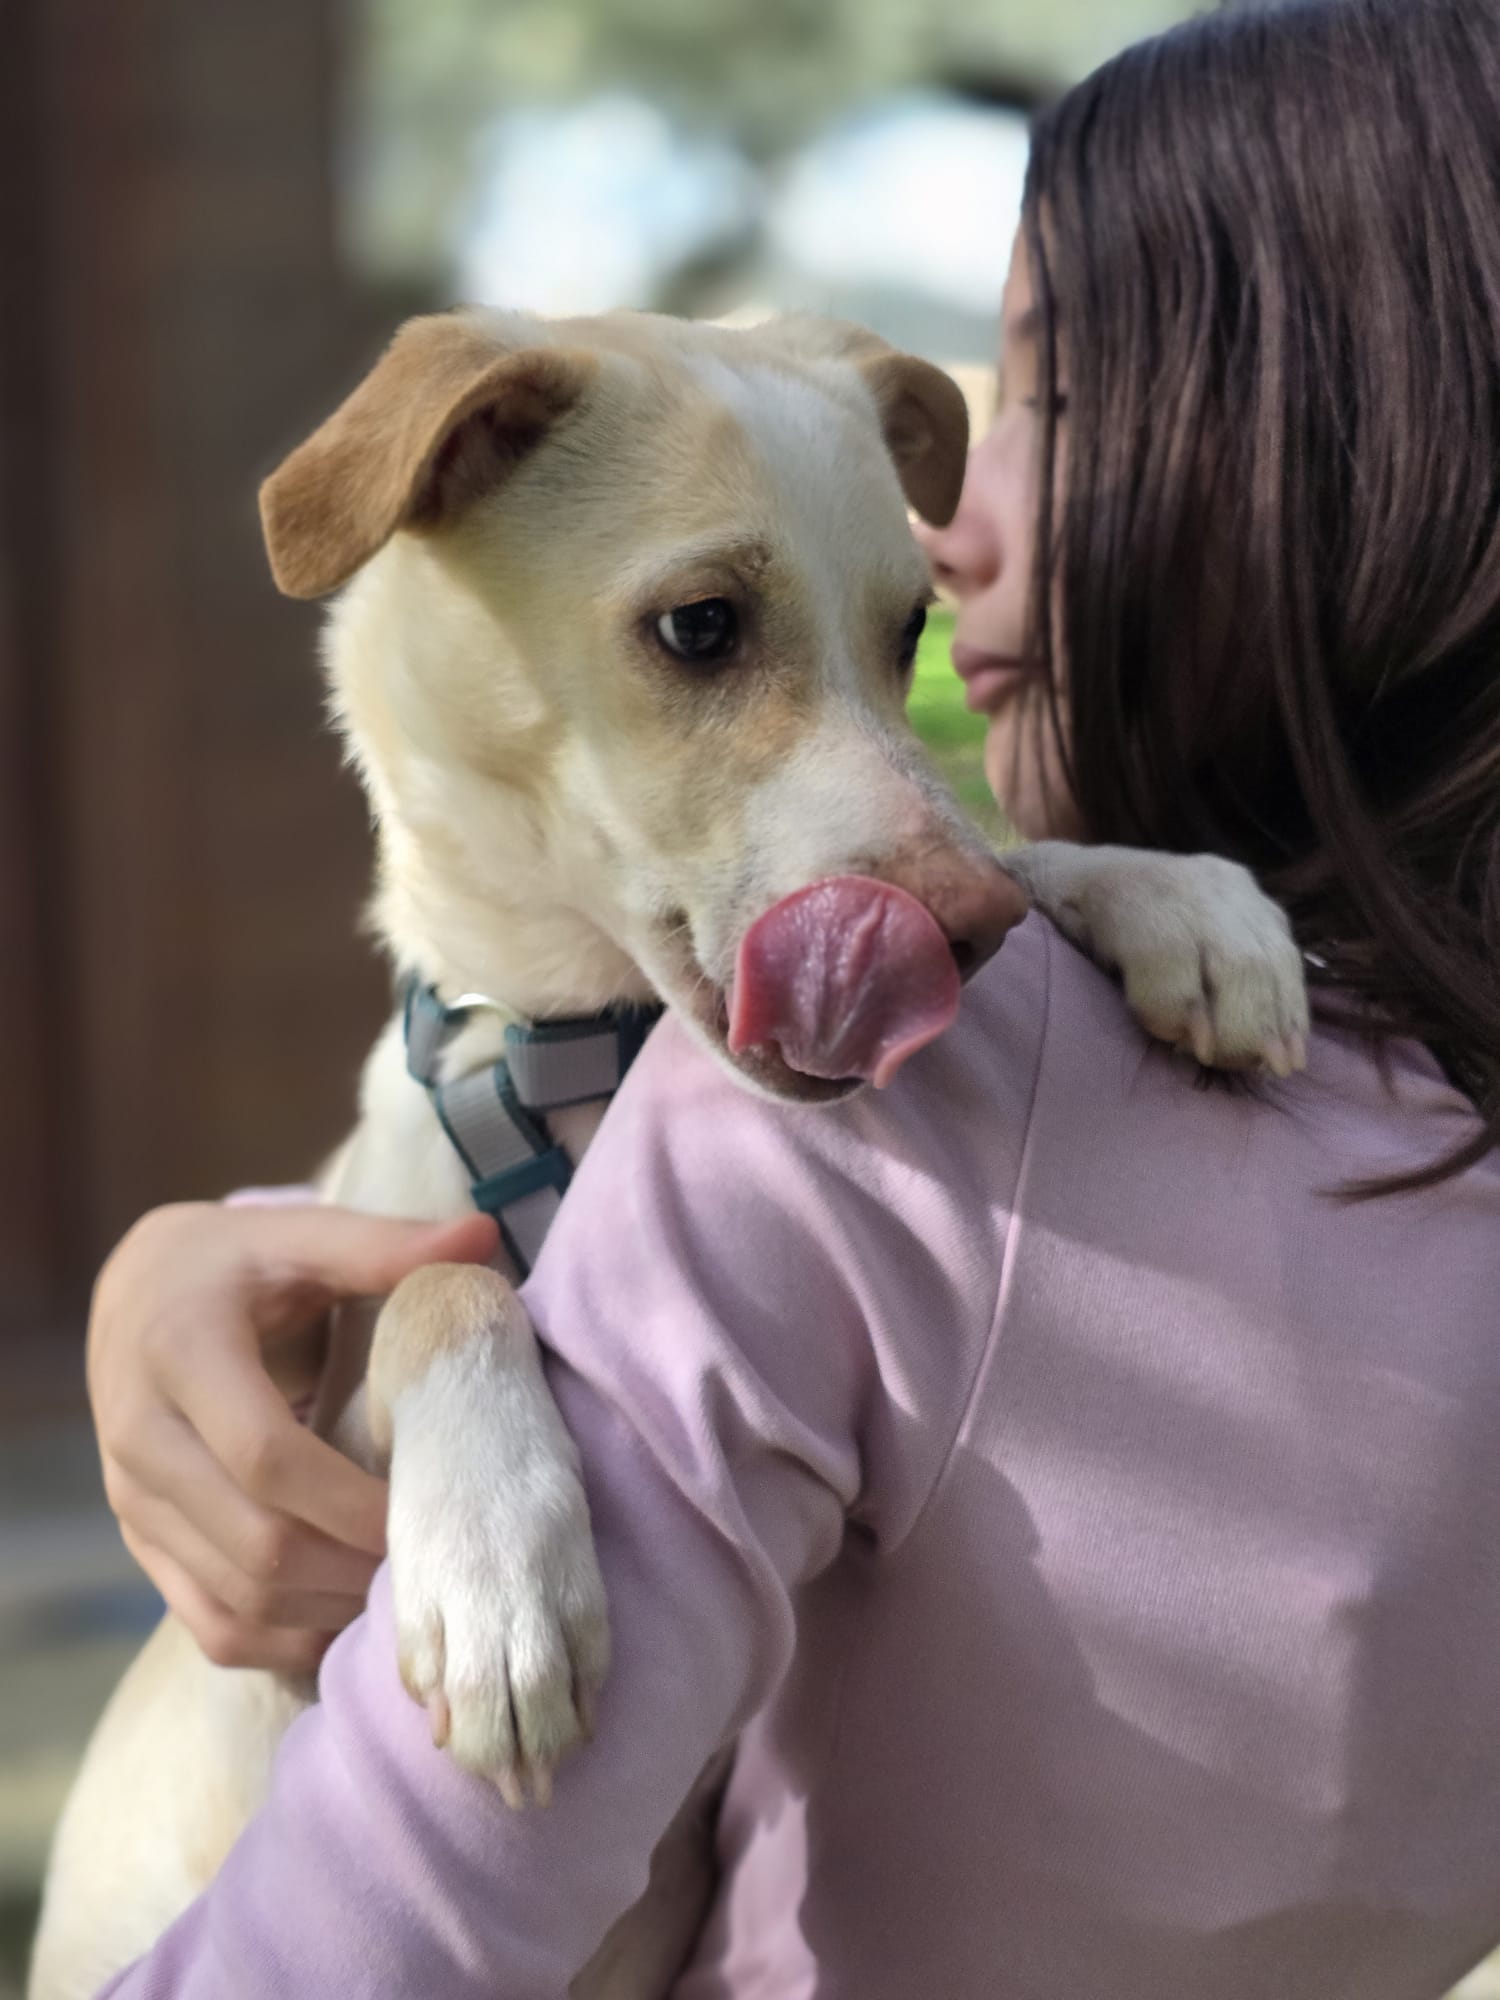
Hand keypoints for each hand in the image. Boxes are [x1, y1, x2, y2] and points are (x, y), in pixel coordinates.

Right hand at [88, 1199, 498, 1673]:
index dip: (352, 1502)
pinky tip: (349, 1621)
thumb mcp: (298, 1236)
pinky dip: (286, 1642)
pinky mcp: (142, 1543)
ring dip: (329, 1612)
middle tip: (437, 1564)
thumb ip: (384, 1243)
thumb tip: (481, 1235)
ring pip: (236, 1600)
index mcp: (180, 1354)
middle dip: (354, 1570)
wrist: (135, 1293)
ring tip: (407, 1592)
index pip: (267, 1458)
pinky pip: (210, 1627)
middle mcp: (141, 1438)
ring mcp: (133, 1502)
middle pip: (255, 1544)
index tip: (432, 1511)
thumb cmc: (236, 1262)